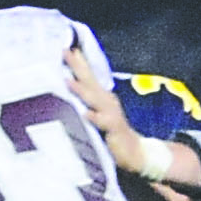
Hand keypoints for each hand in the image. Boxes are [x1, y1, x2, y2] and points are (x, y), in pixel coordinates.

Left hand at [67, 43, 165, 182]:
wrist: (135, 152)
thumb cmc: (111, 132)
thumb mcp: (97, 114)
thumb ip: (85, 103)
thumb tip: (66, 89)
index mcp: (101, 97)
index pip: (87, 76)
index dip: (77, 62)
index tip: (65, 47)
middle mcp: (106, 102)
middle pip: (90, 81)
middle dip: (77, 66)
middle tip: (65, 52)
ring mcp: (110, 114)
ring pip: (94, 99)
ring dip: (81, 89)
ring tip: (68, 80)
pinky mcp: (114, 130)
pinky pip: (103, 123)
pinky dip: (94, 118)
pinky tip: (85, 114)